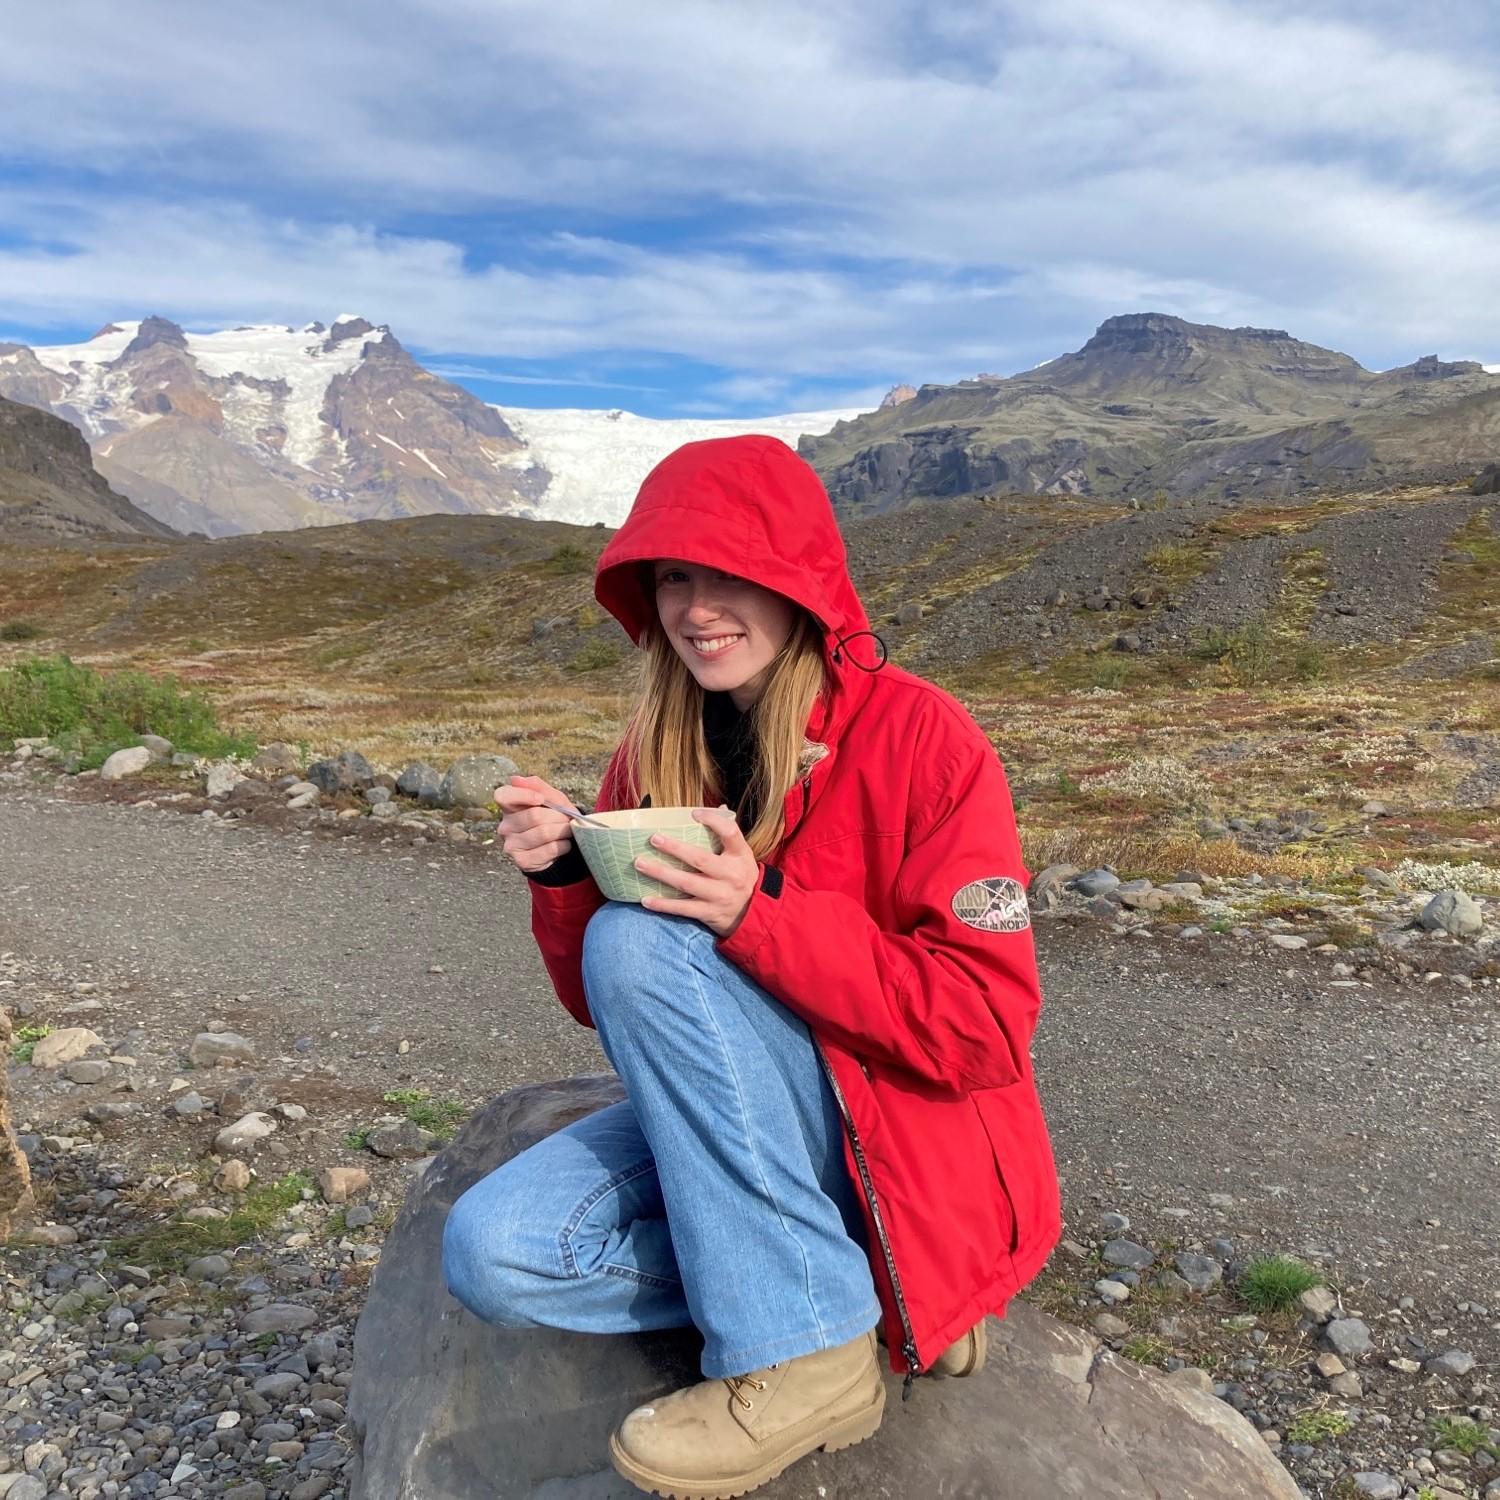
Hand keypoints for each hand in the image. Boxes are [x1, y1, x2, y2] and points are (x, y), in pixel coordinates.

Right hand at [495, 774, 578, 873]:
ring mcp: (511, 845)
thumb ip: (538, 787)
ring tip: (568, 830)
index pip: (503, 796)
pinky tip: (563, 844)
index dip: (523, 795)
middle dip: (558, 816)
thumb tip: (516, 779)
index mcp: (508, 807)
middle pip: (534, 816)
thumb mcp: (551, 798)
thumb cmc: (553, 818)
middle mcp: (505, 826)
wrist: (560, 846)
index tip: (540, 798)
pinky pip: (549, 849)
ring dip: (563, 830)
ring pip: (544, 833)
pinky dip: (563, 845)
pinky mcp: (522, 861)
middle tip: (567, 819)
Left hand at [634, 805, 758, 937]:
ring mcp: (720, 895)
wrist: (756, 914)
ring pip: (686, 882)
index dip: (713, 821)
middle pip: (699, 859)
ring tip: (640, 864)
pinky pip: (682, 908)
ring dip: (661, 873)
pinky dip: (663, 904)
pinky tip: (645, 899)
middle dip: (674, 848)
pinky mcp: (709, 913)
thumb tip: (718, 808)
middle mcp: (731, 874)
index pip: (729, 833)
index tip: (694, 813)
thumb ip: (729, 835)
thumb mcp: (742, 855)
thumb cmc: (742, 877)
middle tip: (653, 838)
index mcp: (740, 855)